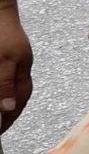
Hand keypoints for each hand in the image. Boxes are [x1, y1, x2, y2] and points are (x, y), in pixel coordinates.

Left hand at [0, 4, 28, 138]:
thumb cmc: (1, 32)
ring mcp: (15, 64)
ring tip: (0, 115)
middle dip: (7, 115)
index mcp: (21, 74)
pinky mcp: (8, 58)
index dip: (6, 121)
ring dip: (5, 102)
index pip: (16, 104)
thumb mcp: (2, 61)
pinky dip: (5, 89)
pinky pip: (10, 80)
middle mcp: (20, 71)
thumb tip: (6, 108)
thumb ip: (4, 84)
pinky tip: (1, 92)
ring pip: (12, 90)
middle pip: (16, 99)